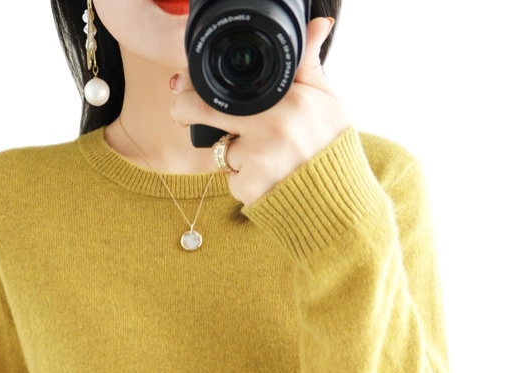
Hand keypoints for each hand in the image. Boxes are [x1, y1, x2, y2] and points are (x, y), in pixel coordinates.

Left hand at [170, 17, 349, 206]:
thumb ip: (309, 65)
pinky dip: (242, 180)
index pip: (230, 84)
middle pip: (205, 111)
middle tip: (180, 113)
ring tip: (264, 157)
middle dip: (185, 111)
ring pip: (222, 149)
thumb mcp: (326, 101)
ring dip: (232, 153)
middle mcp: (272, 125)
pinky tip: (265, 180)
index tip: (185, 83)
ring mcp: (259, 158)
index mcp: (290, 98)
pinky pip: (231, 179)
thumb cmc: (331, 148)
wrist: (338, 202)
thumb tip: (318, 24)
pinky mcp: (251, 187)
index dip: (198, 83)